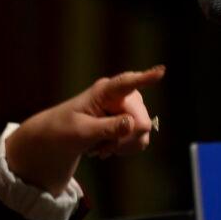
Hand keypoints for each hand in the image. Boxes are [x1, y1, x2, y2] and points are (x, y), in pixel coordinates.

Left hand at [4, 66, 164, 195]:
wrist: (60, 138)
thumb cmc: (64, 129)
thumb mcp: (81, 131)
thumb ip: (106, 128)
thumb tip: (133, 123)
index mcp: (104, 91)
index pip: (126, 83)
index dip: (145, 78)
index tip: (161, 71)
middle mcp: (122, 95)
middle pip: (140, 120)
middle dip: (124, 139)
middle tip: (101, 148)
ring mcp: (129, 108)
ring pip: (143, 132)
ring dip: (123, 145)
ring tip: (101, 147)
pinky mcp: (132, 121)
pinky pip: (141, 140)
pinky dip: (125, 148)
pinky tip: (109, 148)